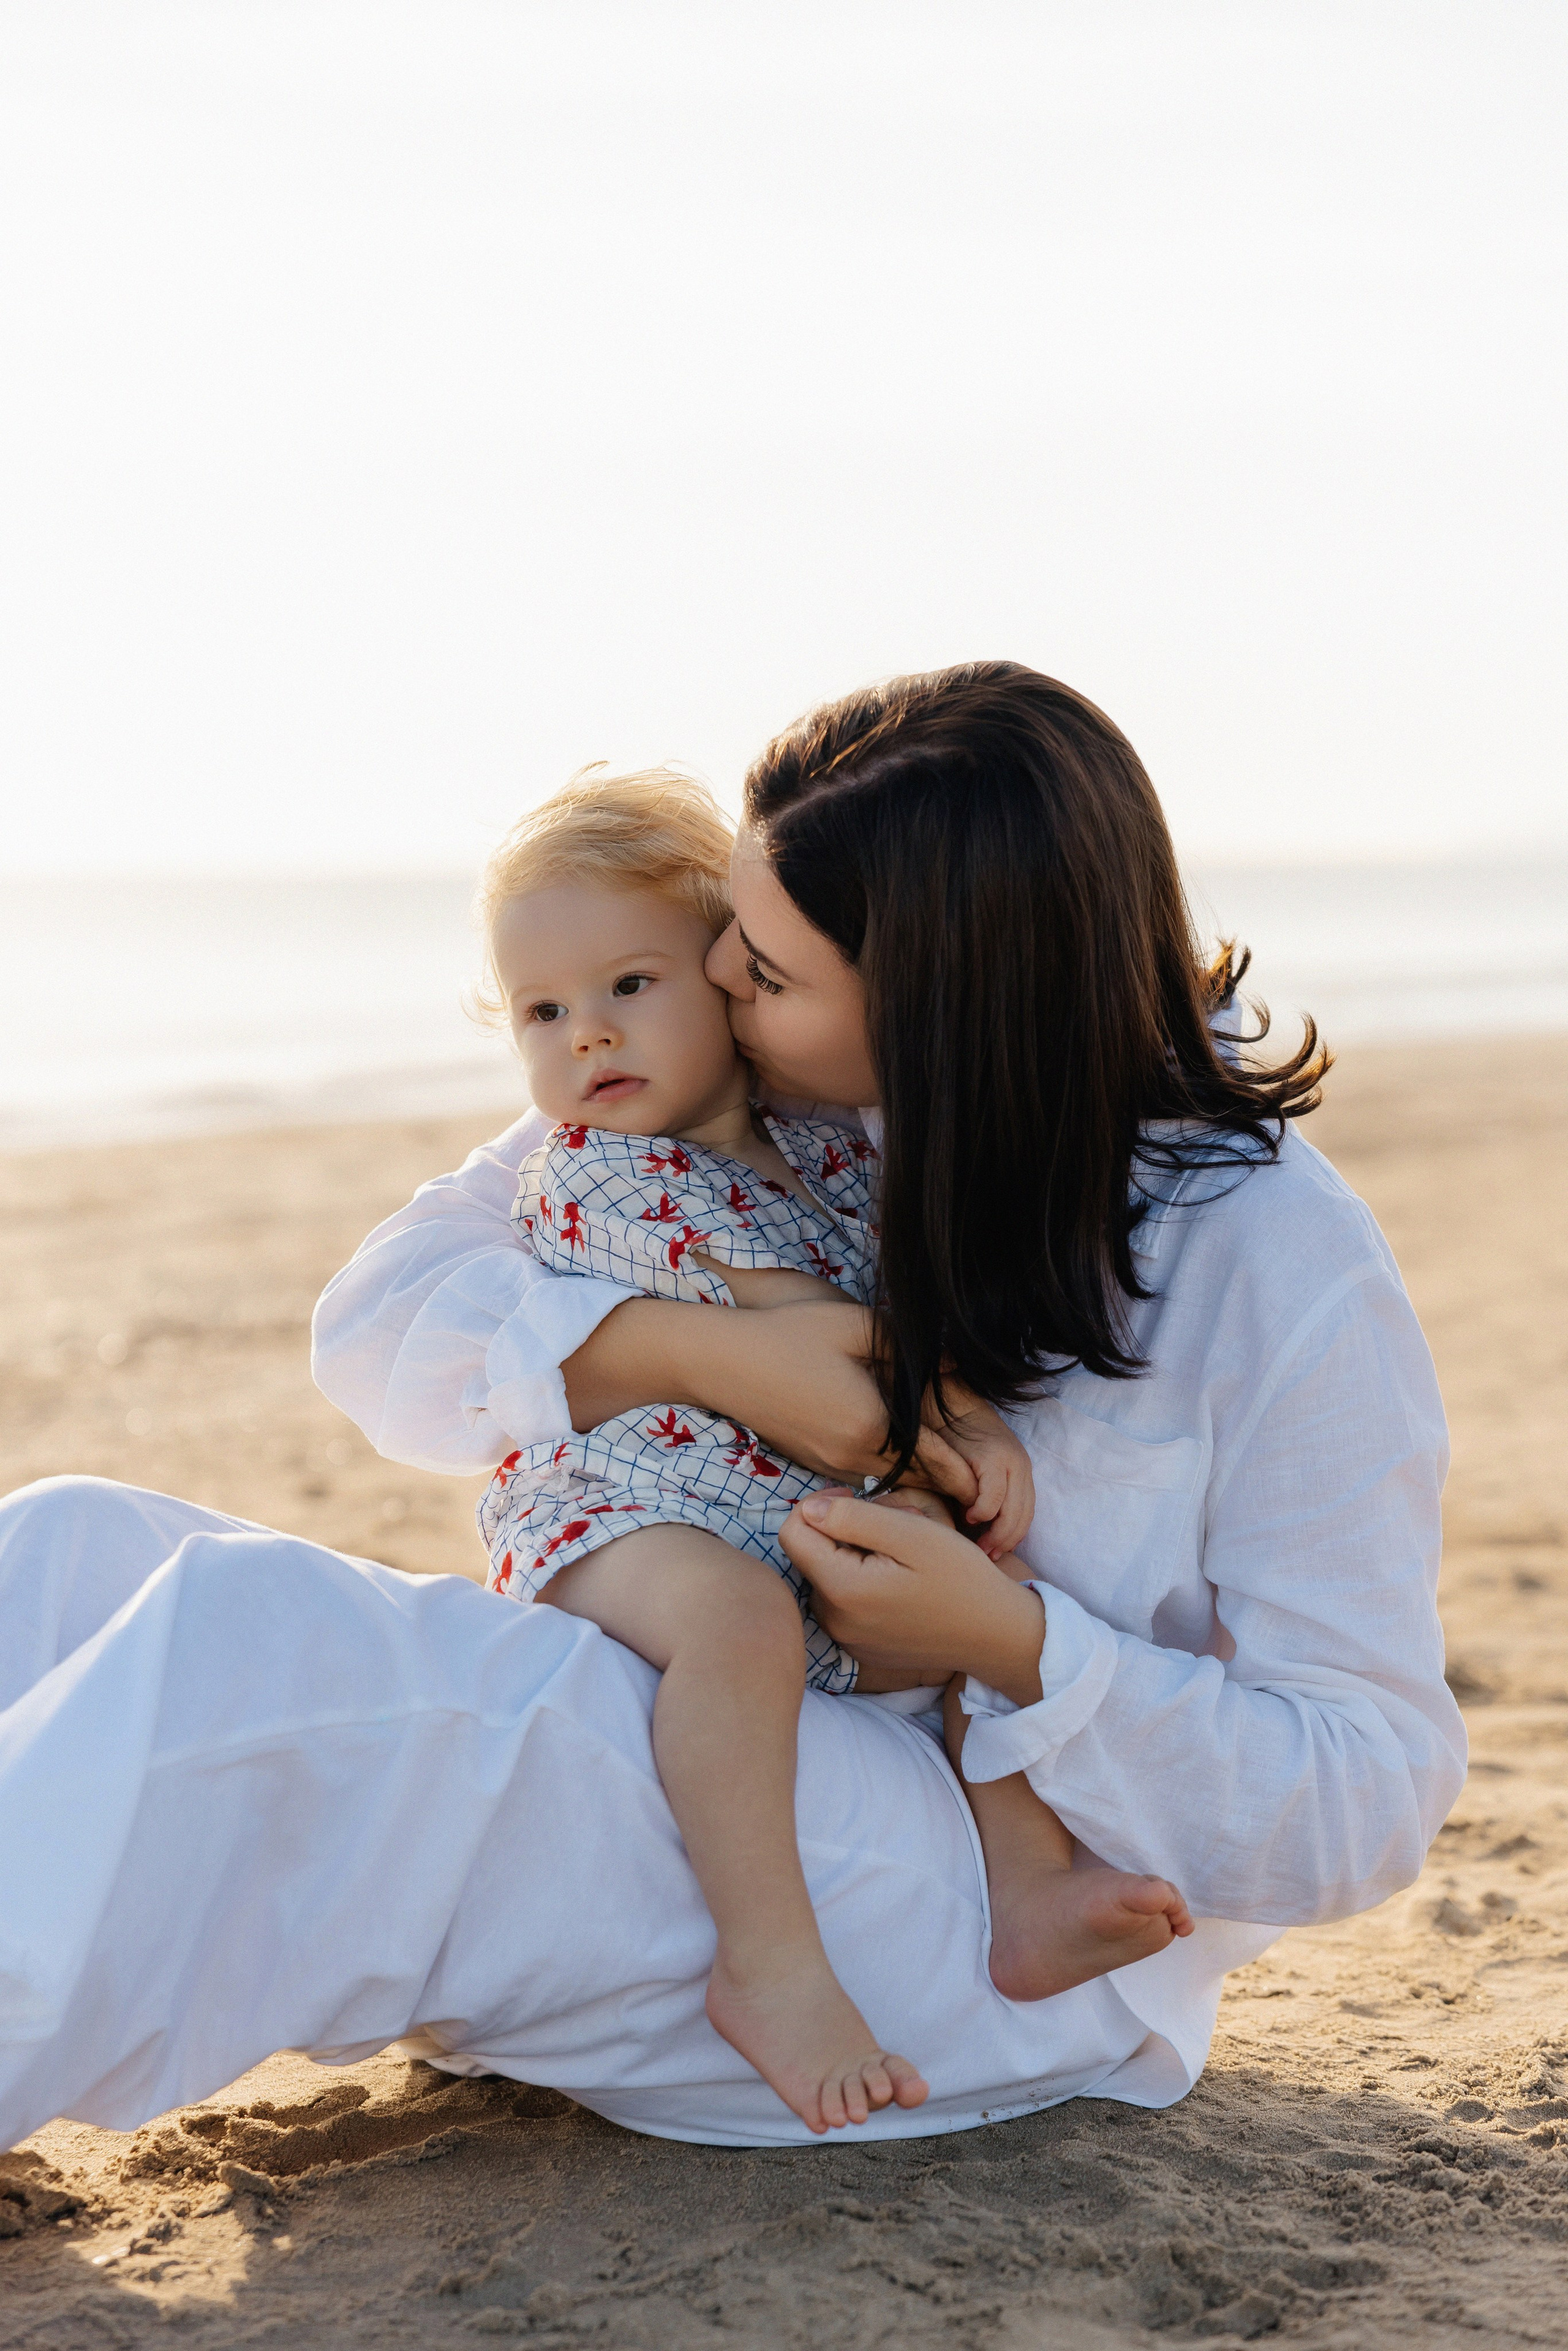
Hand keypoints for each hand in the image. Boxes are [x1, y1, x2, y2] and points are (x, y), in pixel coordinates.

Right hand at [564, 1296, 981, 1504]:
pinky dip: (885, 1471)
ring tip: (950, 1483)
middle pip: (915, 1477)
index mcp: (870, 1422)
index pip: (933, 1457)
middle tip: (983, 1494)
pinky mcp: (813, 1459)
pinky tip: (899, 1458)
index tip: (992, 1486)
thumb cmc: (788, 1333)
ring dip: (916, 1478)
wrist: (721, 1361)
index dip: (966, 1471)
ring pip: (888, 1477)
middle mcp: (852, 1452)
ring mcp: (829, 1461)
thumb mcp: (856, 1327)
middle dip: (947, 1484)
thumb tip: (954, 1363)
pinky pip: (862, 1472)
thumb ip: (909, 1348)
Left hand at [780, 1490, 1045, 1705]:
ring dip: (855, 1557)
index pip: (791, 1532)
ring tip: (902, 1555)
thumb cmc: (960, 1578)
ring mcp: (846, 1639)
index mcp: (841, 1590)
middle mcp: (833, 1621)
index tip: (858, 1500)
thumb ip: (853, 1517)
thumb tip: (809, 1509)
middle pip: (811, 1554)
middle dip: (843, 1531)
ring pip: (828, 1576)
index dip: (819, 1505)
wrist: (996, 1635)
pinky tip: (902, 1583)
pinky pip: (844, 1604)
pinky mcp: (861, 1648)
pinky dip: (864, 1584)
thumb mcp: (912, 1533)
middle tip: (894, 1528)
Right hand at [931, 1387, 1034, 1560]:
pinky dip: (983, 1512)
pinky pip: (993, 1497)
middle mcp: (1021, 1467)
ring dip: (995, 1533)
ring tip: (978, 1542)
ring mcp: (1010, 1462)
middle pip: (1022, 1518)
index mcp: (1022, 1472)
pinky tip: (969, 1517)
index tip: (994, 1553)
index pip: (1026, 1517)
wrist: (952, 1405)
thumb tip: (982, 1530)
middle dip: (1004, 1542)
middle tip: (986, 1555)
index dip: (1011, 1539)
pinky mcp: (992, 1458)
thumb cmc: (958, 1443)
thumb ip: (987, 1495)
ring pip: (1012, 1512)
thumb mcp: (980, 1471)